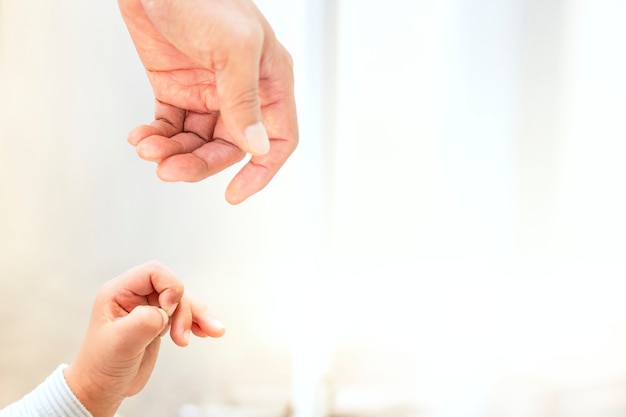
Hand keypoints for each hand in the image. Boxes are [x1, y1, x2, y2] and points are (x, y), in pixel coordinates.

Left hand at [64, 261, 224, 416]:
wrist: (102, 388)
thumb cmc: (101, 366)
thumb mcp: (119, 343)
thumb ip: (143, 322)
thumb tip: (164, 313)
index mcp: (119, 292)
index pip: (153, 273)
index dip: (169, 287)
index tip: (168, 312)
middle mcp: (134, 297)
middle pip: (173, 288)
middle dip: (185, 310)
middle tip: (183, 338)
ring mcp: (148, 309)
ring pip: (182, 302)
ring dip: (198, 317)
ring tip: (214, 332)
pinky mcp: (158, 322)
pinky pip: (184, 315)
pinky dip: (198, 322)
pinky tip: (207, 332)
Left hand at [118, 0, 298, 203]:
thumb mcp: (233, 47)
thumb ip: (245, 99)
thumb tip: (257, 145)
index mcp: (268, 81)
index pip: (278, 139)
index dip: (261, 171)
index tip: (236, 194)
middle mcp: (241, 91)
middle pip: (229, 147)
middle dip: (198, 163)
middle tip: (171, 169)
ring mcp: (208, 91)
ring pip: (197, 142)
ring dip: (172, 152)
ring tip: (149, 148)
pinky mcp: (176, 87)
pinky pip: (170, 125)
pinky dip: (156, 137)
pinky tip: (142, 136)